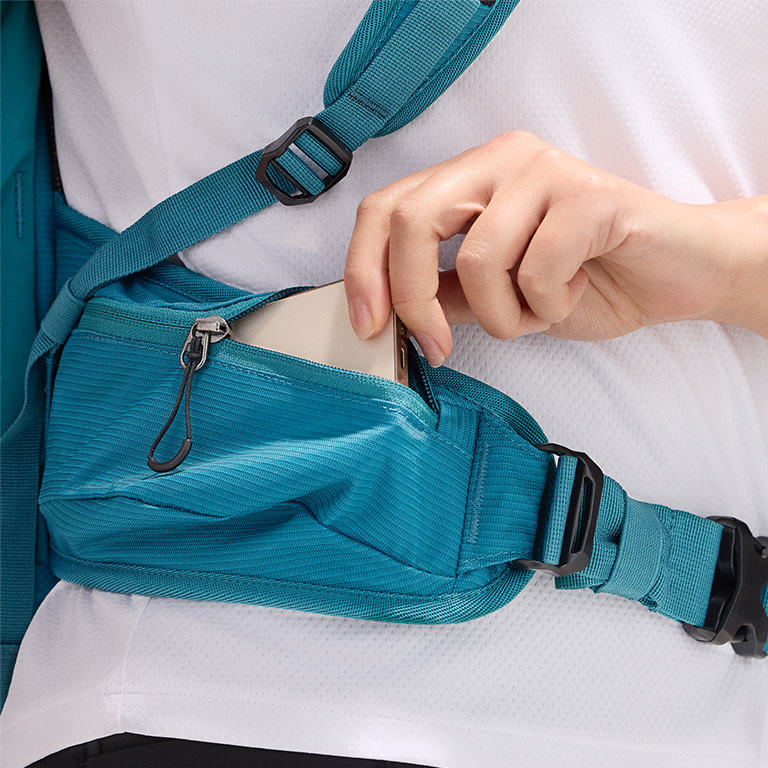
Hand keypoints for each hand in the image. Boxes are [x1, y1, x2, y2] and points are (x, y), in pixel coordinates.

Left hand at [344, 131, 767, 364]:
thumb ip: (443, 296)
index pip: (386, 208)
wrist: (672, 278)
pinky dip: (550, 305)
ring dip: (505, 314)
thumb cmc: (582, 282)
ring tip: (539, 310)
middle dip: (414, 297)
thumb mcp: (495, 299)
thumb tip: (384, 316)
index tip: (369, 326)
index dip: (364, 268)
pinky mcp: (590, 194)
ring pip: (479, 258)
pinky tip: (577, 292)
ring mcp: (545, 171)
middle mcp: (500, 160)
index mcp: (469, 177)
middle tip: (438, 344)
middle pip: (414, 220)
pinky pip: (537, 267)